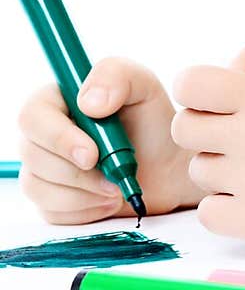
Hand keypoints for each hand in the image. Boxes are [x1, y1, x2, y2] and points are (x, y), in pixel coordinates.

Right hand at [17, 58, 199, 224]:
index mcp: (57, 100)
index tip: (92, 155)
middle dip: (77, 172)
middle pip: (33, 155)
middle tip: (113, 178)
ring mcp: (42, 167)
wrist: (167, 168)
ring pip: (38, 186)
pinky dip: (85, 211)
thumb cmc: (151, 123)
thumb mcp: (143, 86)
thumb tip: (87, 102)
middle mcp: (43, 133)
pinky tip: (107, 200)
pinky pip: (51, 212)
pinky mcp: (49, 199)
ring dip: (84, 193)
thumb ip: (115, 76)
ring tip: (115, 187)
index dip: (57, 138)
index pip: (33, 116)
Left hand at [170, 42, 244, 247]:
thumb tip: (216, 73)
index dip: (195, 92)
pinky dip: (223, 207)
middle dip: (202, 130)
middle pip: (183, 129)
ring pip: (198, 171)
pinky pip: (206, 212)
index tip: (214, 103)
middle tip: (235, 137)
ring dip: (220, 170)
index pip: (189, 83)